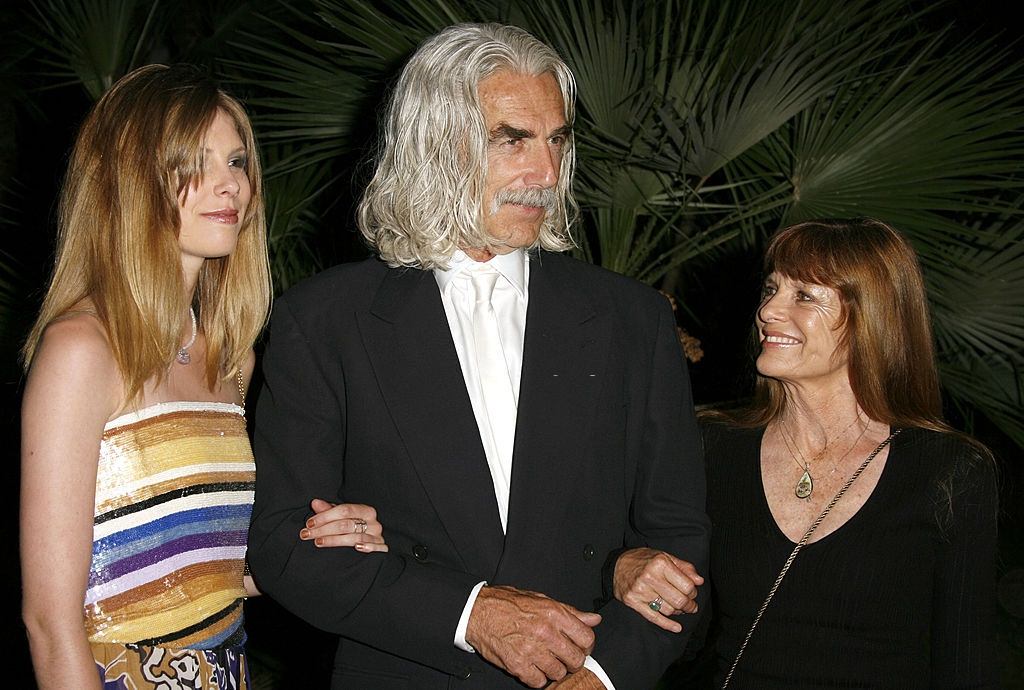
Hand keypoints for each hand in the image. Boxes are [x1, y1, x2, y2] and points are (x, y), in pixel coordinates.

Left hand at [299, 499, 387, 551]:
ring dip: (335, 540)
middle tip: (307, 534)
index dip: (325, 516)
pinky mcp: (381, 549)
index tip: (309, 523)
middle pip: (347, 524)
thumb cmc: (352, 528)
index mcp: (365, 511)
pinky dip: (368, 547)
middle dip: (324, 529)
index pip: (344, 510)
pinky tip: (357, 548)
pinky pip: (376, 548)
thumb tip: (315, 502)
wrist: (369, 543)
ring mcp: (378, 536)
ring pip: (356, 537)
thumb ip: (328, 511)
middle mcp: (374, 522)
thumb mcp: (340, 519)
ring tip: (318, 542)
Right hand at [466, 585, 601, 687]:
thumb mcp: (541, 599)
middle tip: (563, 657)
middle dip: (572, 661)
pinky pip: (539, 682)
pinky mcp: (518, 665)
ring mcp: (531, 651)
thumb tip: (593, 619)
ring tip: (545, 660)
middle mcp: (545, 632)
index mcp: (554, 614)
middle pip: (576, 659)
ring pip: (559, 673)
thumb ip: (570, 612)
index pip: (586, 638)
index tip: (580, 647)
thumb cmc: (507, 604)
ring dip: (554, 670)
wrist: (477, 612)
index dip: (586, 645)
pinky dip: (538, 677)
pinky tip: (532, 666)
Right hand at [613, 548, 702, 632]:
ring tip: (679, 608)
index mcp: (660, 564)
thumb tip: (699, 581)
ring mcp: (640, 591)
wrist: (616, 565)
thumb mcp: (665, 557)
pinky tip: (677, 627)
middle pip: (679, 600)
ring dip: (678, 612)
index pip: (686, 586)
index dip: (693, 592)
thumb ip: (684, 567)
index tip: (692, 593)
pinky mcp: (633, 602)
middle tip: (691, 605)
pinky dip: (667, 624)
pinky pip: (654, 617)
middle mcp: (650, 577)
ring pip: (668, 610)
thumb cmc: (643, 560)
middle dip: (689, 605)